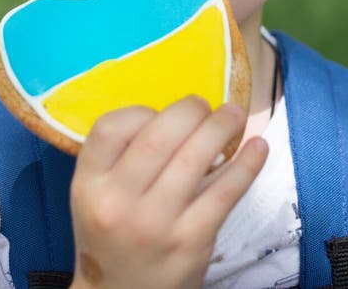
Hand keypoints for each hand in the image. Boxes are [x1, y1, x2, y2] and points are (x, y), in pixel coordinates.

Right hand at [69, 96, 267, 288]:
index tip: (159, 113)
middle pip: (158, 136)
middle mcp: (117, 203)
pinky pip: (224, 192)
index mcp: (89, 186)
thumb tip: (180, 114)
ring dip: (221, 127)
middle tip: (204, 105)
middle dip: (189, 110)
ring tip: (233, 114)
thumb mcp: (96, 195)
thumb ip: (123, 156)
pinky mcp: (191, 241)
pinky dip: (246, 165)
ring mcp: (156, 224)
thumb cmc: (113, 235)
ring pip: (194, 158)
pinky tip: (258, 147)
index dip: (140, 111)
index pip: (109, 128)